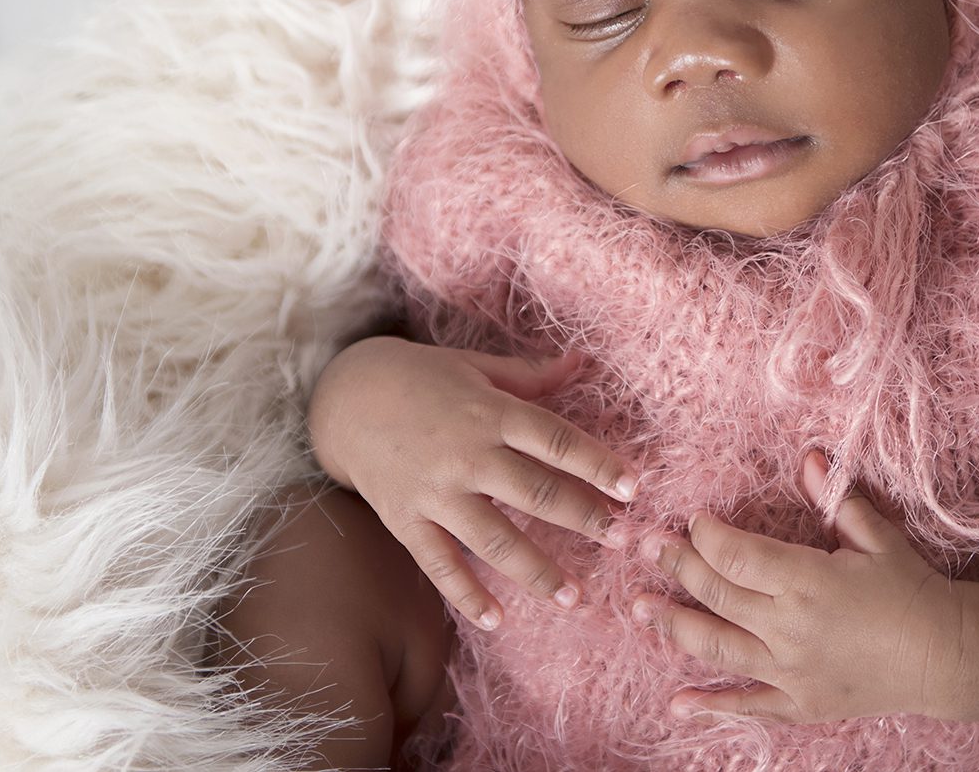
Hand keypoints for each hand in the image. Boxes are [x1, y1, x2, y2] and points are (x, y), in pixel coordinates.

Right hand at [307, 335, 642, 630]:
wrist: (344, 399)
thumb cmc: (420, 378)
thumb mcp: (476, 367)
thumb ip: (529, 374)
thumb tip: (582, 359)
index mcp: (490, 412)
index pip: (556, 441)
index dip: (598, 465)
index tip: (633, 489)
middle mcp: (467, 454)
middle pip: (536, 492)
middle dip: (584, 519)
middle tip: (621, 541)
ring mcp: (436, 492)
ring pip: (495, 539)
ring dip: (538, 571)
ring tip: (575, 596)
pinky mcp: (406, 521)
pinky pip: (440, 565)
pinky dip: (467, 595)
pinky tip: (498, 620)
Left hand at [632, 448, 966, 724]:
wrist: (948, 656)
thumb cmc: (914, 589)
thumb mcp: (878, 537)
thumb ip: (838, 499)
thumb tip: (810, 458)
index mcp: (806, 579)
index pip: (735, 555)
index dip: (704, 536)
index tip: (688, 520)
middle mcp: (789, 626)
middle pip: (716, 594)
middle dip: (676, 567)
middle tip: (644, 548)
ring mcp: (791, 670)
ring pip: (718, 647)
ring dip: (674, 626)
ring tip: (639, 608)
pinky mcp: (801, 704)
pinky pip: (748, 707)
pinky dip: (711, 706)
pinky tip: (677, 703)